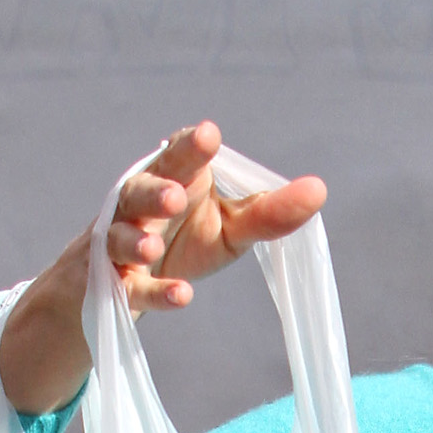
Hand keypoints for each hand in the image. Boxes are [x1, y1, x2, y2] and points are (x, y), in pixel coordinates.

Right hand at [0, 121, 326, 416]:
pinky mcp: (114, 285)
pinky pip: (133, 288)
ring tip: (154, 245)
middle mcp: (138, 205)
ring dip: (137, 241)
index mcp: (168, 179)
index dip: (188, 148)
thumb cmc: (183, 243)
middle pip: (140, 190)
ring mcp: (120, 244)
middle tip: (176, 194)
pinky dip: (155, 293)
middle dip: (155, 190)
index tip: (208, 136)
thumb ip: (267, 212)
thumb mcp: (227, 228)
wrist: (117, 285)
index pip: (175, 157)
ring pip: (121, 237)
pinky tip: (182, 296)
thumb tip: (318, 190)